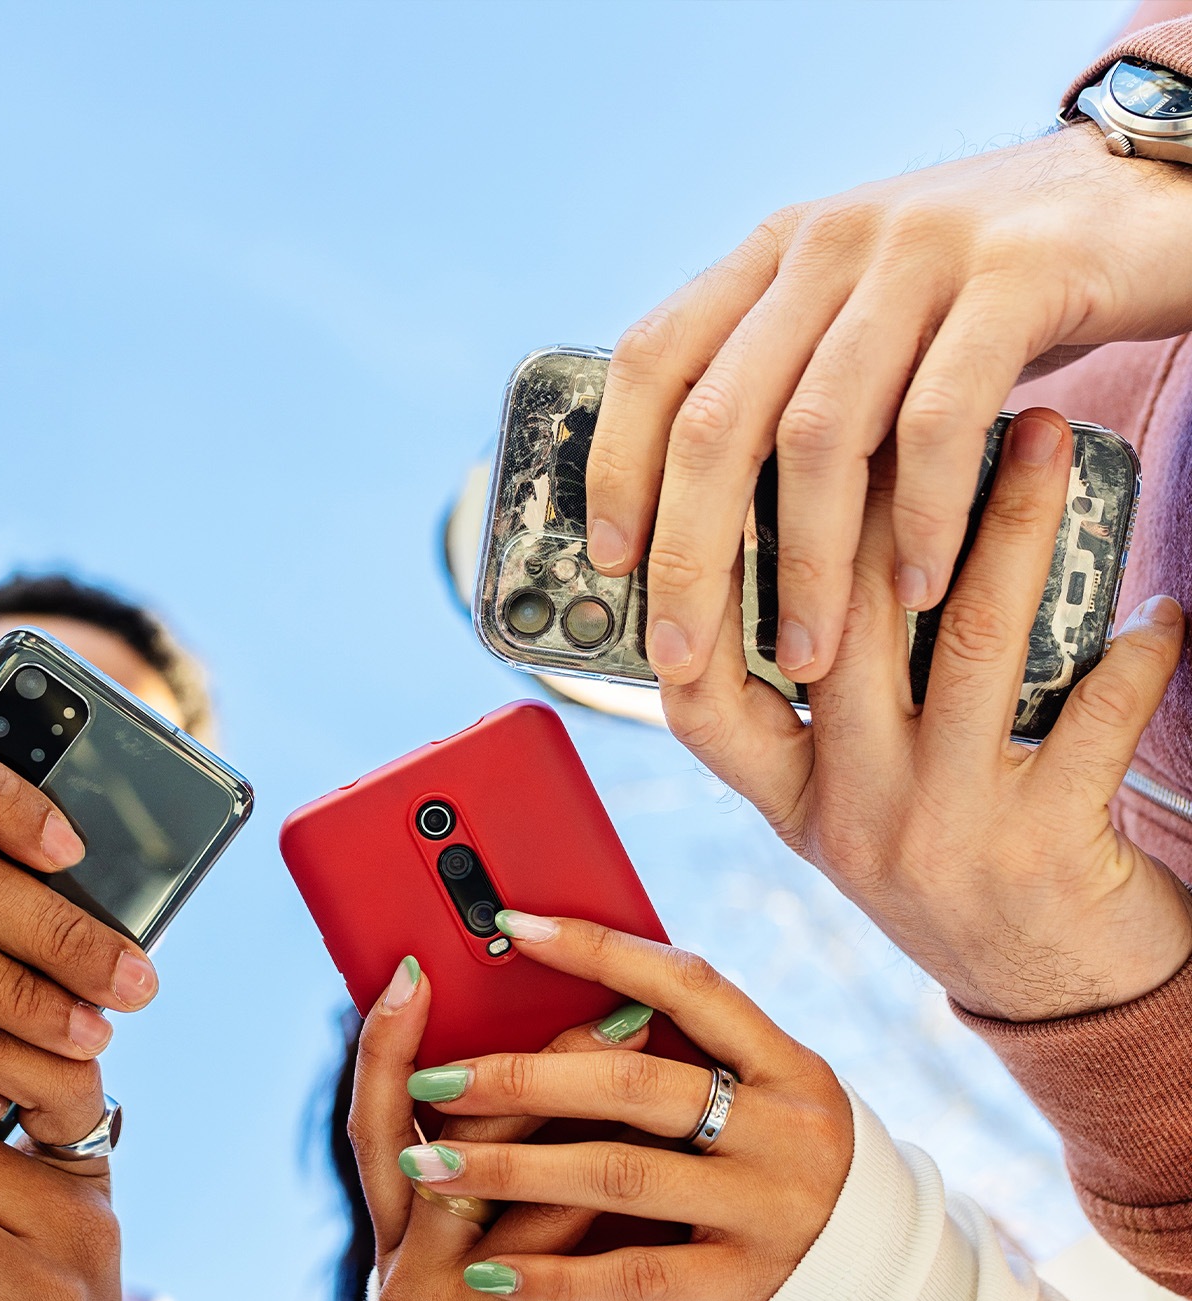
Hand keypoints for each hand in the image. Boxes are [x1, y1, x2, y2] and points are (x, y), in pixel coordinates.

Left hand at [391, 916, 851, 1300]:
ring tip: (433, 1164)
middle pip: (634, 1085)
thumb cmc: (777, 1145)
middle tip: (437, 1079)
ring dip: (512, 1168)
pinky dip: (554, 1271)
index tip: (515, 926)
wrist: (867, 1263)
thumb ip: (689, 1045)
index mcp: (785, 1060)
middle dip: (522, 1078)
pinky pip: (632, 1274)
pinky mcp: (743, 1280)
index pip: (687, 985)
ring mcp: (766, 1207)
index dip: (600, 950)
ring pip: (619, 1176)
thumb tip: (572, 987)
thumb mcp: (763, 1082)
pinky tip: (489, 1265)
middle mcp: (783, 1129)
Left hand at [585, 122, 1191, 684]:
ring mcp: (917, 251)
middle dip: (690, 552)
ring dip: (807, 565)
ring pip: (819, 436)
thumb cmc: (985, 297)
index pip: (654, 358)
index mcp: (774, 255)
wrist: (1147, 196)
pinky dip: (920, 520)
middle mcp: (829, 243)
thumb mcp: (865, 321)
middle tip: (684, 650)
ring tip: (809, 655)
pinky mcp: (1014, 276)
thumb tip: (701, 525)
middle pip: (717, 416)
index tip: (611, 558)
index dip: (618, 463)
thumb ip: (790, 386)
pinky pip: (938, 423)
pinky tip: (920, 589)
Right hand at [659, 406, 1191, 1019]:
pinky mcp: (1044, 845)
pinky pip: (1095, 717)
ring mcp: (942, 832)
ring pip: (967, 644)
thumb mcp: (853, 810)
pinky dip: (1136, 650)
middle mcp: (850, 815)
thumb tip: (822, 558)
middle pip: (844, 626)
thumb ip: (820, 718)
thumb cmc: (949, 870)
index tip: (734, 485)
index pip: (701, 699)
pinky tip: (1158, 605)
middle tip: (926, 391)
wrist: (1047, 993)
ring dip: (1016, 526)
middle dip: (885, 494)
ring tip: (1048, 436)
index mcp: (792, 803)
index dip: (698, 596)